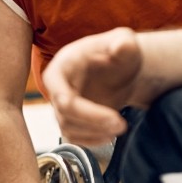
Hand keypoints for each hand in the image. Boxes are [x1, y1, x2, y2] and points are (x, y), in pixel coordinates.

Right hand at [43, 27, 146, 146]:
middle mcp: (56, 87)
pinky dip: (92, 141)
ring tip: (119, 129)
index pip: (62, 98)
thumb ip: (124, 43)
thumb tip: (122, 46)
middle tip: (121, 125)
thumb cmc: (119, 51)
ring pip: (68, 130)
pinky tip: (110, 135)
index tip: (115, 118)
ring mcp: (61, 105)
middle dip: (94, 124)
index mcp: (61, 67)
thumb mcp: (124, 42)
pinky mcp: (70, 118)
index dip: (87, 112)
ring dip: (94, 134)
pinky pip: (73, 137)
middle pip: (65, 117)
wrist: (120, 66)